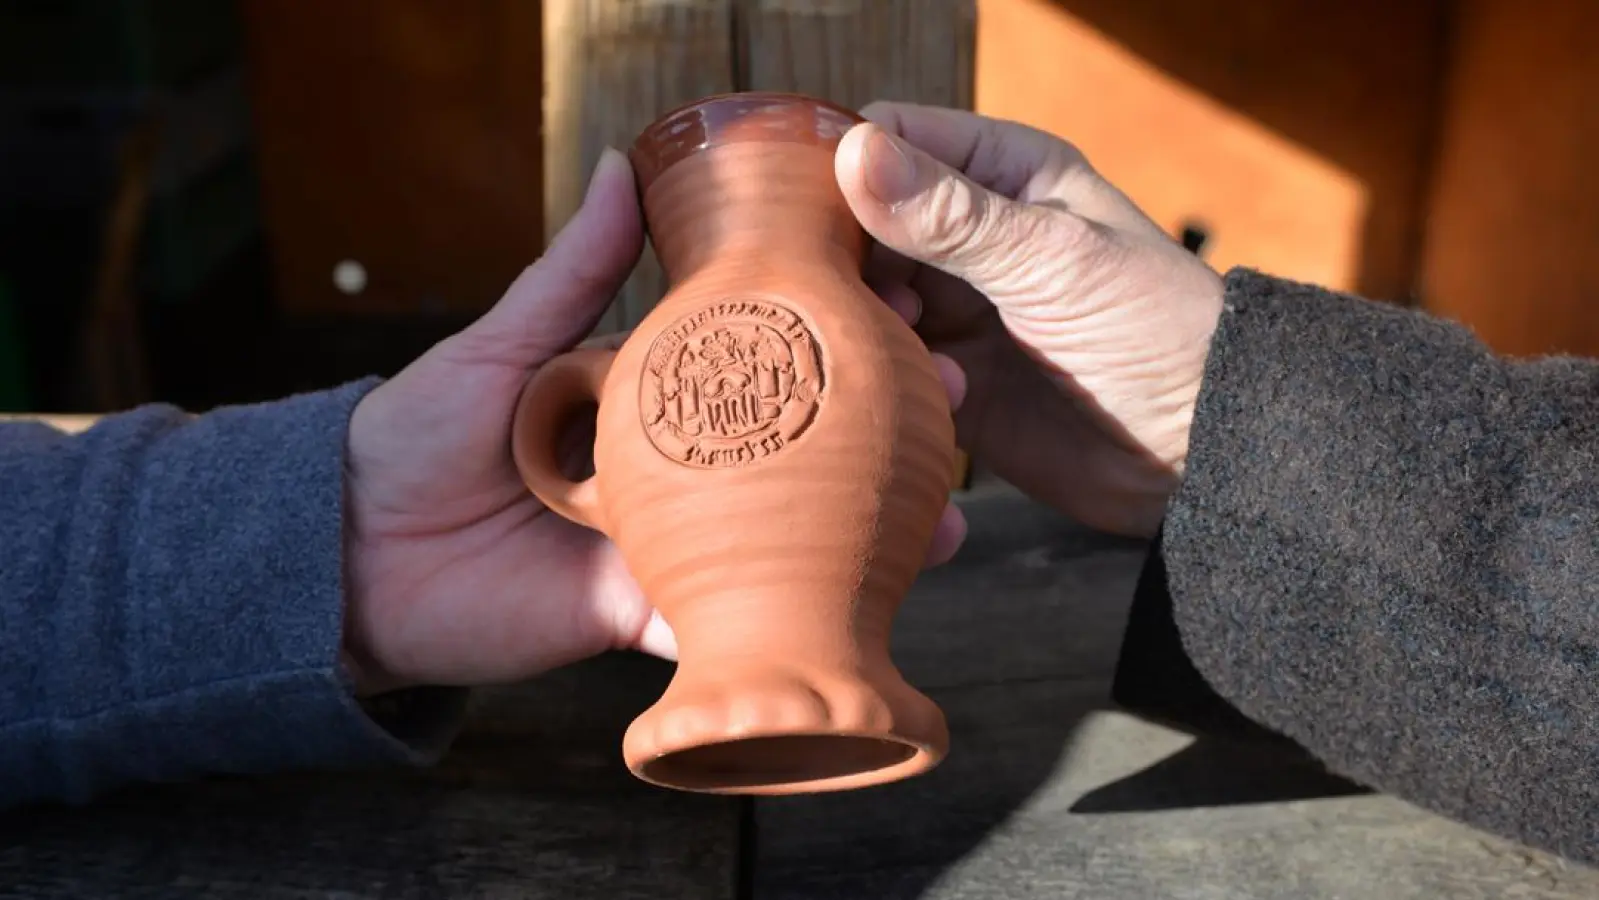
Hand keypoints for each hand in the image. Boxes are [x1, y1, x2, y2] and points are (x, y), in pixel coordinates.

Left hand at [338, 148, 969, 696]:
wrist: (351, 551)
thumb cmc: (416, 431)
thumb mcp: (505, 343)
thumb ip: (573, 272)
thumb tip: (625, 165)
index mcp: (647, 399)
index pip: (757, 364)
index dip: (827, 341)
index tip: (900, 309)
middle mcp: (671, 473)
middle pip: (792, 454)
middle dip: (877, 431)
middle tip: (944, 398)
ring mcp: (664, 547)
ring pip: (784, 544)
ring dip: (866, 534)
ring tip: (942, 517)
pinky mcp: (641, 614)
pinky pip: (726, 621)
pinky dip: (790, 621)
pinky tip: (863, 605)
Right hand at [834, 103, 1225, 536]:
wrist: (1199, 448)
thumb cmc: (1152, 328)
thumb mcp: (1052, 259)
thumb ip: (951, 215)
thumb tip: (853, 153)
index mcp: (1001, 171)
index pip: (889, 140)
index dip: (846, 169)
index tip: (826, 219)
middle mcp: (967, 233)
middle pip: (860, 225)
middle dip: (855, 263)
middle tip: (889, 304)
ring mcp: (955, 306)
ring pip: (864, 300)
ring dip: (876, 327)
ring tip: (924, 354)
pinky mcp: (948, 377)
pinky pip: (886, 365)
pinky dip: (897, 378)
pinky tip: (949, 395)